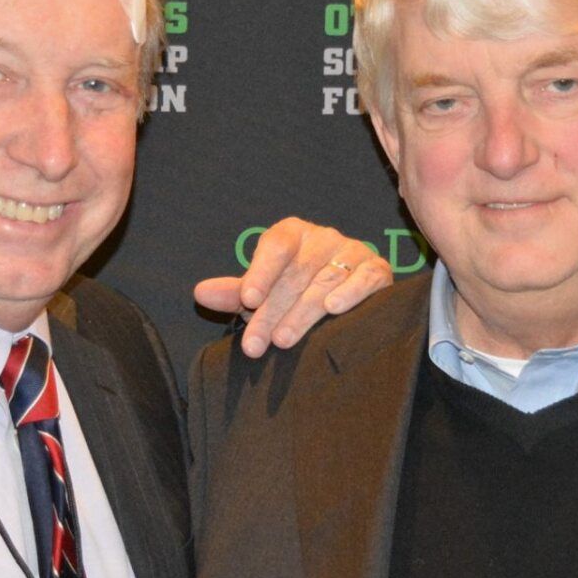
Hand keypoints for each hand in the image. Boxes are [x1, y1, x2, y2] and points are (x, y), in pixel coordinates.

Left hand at [194, 218, 391, 356]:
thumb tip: (199, 293)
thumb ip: (236, 293)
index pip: (275, 247)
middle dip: (272, 312)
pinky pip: (365, 278)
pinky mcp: (378, 269)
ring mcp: (353, 251)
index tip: (247, 301)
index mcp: (292, 233)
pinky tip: (334, 308)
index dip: (261, 272)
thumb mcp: (263, 291)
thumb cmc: (295, 290)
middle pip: (296, 273)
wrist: (348, 293)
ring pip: (325, 280)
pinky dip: (351, 292)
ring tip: (283, 340)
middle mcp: (323, 237)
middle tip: (254, 344)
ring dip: (303, 312)